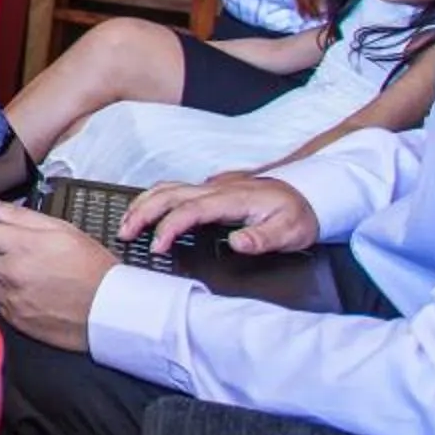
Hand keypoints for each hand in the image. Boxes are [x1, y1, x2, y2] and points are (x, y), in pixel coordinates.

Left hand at [0, 197, 116, 348]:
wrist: (112, 310)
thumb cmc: (92, 267)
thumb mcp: (61, 229)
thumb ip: (16, 214)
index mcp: (22, 245)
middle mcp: (11, 273)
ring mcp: (11, 299)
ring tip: (18, 271)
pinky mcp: (15, 320)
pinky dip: (4, 295)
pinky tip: (26, 290)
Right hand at [121, 175, 319, 255]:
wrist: (310, 196)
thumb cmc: (298, 216)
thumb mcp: (290, 232)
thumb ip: (263, 238)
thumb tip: (236, 243)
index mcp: (232, 199)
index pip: (190, 210)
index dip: (169, 227)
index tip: (157, 247)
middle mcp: (217, 189)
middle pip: (168, 193)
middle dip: (142, 212)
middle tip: (124, 233)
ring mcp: (212, 187)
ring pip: (167, 188)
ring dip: (143, 203)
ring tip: (126, 223)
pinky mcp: (211, 190)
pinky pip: (174, 189)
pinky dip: (153, 199)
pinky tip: (146, 210)